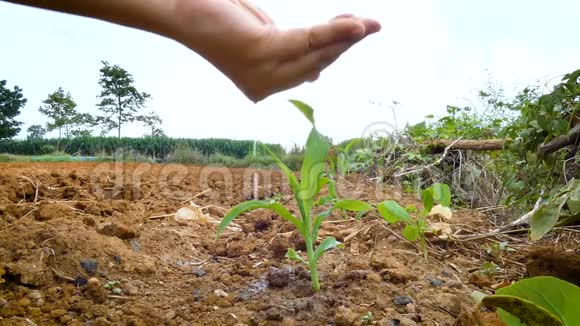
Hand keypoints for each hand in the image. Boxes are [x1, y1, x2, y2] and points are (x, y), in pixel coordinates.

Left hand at [172, 0, 380, 101]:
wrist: (183, 10)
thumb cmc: (221, 20)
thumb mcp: (262, 39)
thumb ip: (290, 51)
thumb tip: (320, 70)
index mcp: (265, 85)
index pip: (310, 68)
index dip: (337, 50)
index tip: (357, 31)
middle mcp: (265, 86)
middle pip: (318, 63)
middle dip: (347, 43)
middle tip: (372, 25)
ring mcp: (264, 72)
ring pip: (316, 53)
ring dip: (346, 37)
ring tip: (370, 25)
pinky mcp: (262, 53)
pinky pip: (307, 41)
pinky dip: (333, 32)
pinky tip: (354, 25)